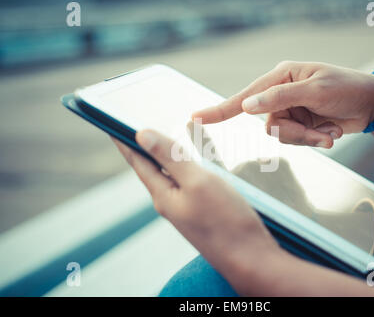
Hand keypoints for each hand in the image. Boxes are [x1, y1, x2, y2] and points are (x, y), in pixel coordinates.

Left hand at [112, 130, 280, 293]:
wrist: (252, 260)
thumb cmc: (227, 221)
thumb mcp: (197, 181)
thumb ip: (170, 157)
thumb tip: (141, 135)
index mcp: (163, 196)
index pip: (137, 162)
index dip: (125, 141)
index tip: (112, 125)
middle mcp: (172, 203)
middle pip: (153, 169)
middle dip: (145, 148)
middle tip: (137, 127)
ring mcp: (188, 209)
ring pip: (173, 175)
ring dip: (168, 156)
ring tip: (165, 139)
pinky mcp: (204, 212)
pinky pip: (191, 183)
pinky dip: (190, 167)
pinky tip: (200, 161)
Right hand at [192, 61, 373, 147]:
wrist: (371, 105)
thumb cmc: (346, 88)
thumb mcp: (315, 90)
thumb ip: (280, 98)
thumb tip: (247, 106)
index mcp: (280, 77)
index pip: (245, 96)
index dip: (219, 110)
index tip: (195, 117)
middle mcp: (281, 94)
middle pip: (268, 124)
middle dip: (296, 134)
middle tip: (321, 134)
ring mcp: (290, 111)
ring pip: (282, 136)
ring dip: (308, 138)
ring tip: (330, 133)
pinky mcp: (300, 125)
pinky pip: (296, 141)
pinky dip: (314, 141)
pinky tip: (331, 133)